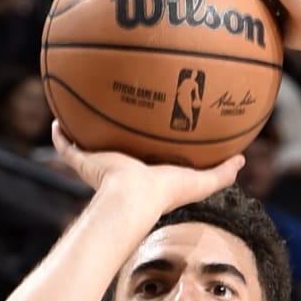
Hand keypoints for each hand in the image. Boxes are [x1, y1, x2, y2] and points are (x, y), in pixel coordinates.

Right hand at [49, 120, 243, 218]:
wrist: (132, 198)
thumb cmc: (165, 192)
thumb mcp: (200, 181)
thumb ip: (221, 173)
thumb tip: (243, 159)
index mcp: (146, 171)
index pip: (147, 152)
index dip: (148, 138)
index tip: (151, 120)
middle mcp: (122, 166)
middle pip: (116, 143)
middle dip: (115, 128)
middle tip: (117, 104)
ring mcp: (101, 164)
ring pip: (89, 143)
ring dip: (84, 126)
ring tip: (81, 102)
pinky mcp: (85, 162)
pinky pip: (68, 146)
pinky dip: (60, 134)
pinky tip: (57, 117)